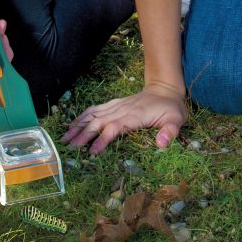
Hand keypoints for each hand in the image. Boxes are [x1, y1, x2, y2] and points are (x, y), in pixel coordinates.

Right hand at [62, 82, 186, 154]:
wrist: (165, 90)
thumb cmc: (171, 109)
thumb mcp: (177, 120)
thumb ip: (170, 131)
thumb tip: (162, 144)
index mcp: (134, 115)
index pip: (115, 127)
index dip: (102, 139)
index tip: (91, 151)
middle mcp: (122, 109)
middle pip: (99, 121)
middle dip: (83, 134)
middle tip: (69, 147)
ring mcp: (116, 105)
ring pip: (94, 115)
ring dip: (79, 125)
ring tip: (65, 138)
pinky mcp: (114, 104)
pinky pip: (95, 109)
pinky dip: (82, 116)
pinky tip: (73, 124)